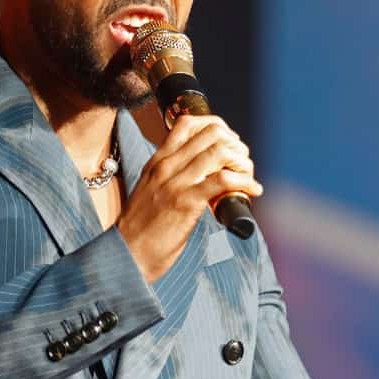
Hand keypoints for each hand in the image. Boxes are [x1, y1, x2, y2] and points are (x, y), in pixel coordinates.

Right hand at [117, 115, 261, 282]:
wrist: (126, 255)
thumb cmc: (141, 230)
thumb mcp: (150, 192)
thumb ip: (170, 178)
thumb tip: (201, 174)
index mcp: (157, 161)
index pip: (188, 123)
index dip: (217, 127)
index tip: (228, 145)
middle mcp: (166, 166)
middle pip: (211, 133)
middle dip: (235, 144)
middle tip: (241, 163)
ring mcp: (176, 182)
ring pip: (219, 152)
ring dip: (242, 162)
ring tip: (247, 177)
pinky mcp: (186, 202)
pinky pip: (223, 180)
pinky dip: (244, 182)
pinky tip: (252, 191)